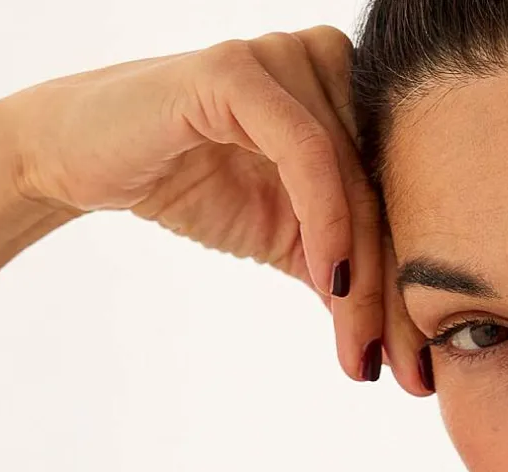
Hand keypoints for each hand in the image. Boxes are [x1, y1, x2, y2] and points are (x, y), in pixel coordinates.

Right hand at [0, 30, 431, 393]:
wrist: (86, 160)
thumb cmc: (188, 186)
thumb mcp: (285, 239)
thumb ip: (341, 273)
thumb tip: (406, 344)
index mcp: (349, 97)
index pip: (396, 205)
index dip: (411, 292)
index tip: (421, 371)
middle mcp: (330, 64)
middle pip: (383, 198)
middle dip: (395, 300)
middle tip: (408, 377)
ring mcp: (288, 58)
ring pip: (352, 184)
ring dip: (362, 282)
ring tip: (361, 354)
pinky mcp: (242, 71)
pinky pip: (307, 154)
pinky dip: (327, 223)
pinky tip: (333, 288)